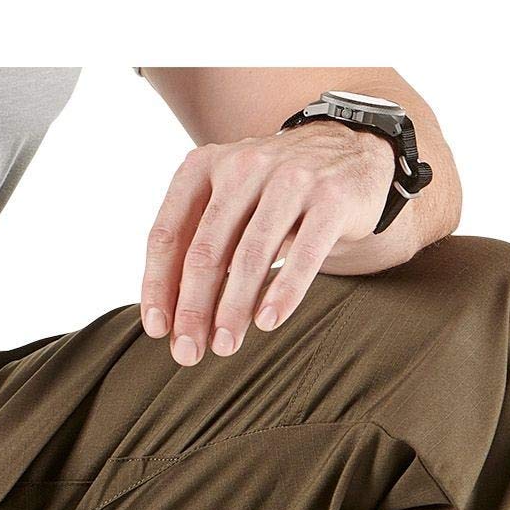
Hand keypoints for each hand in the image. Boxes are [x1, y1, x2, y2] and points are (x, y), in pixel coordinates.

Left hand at [140, 123, 394, 362]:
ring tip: (225, 346)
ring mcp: (291, 178)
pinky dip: (283, 292)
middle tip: (188, 354)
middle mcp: (244, 165)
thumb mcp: (228, 206)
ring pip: (251, 256)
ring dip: (233, 310)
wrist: (352, 155)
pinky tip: (268, 322)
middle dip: (193, 309)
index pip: (168, 235)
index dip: (158, 287)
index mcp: (204, 166)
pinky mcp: (332, 197)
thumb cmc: (273, 196)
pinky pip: (304, 254)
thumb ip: (198, 249)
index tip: (157, 330)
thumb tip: (171, 324)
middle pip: (206, 251)